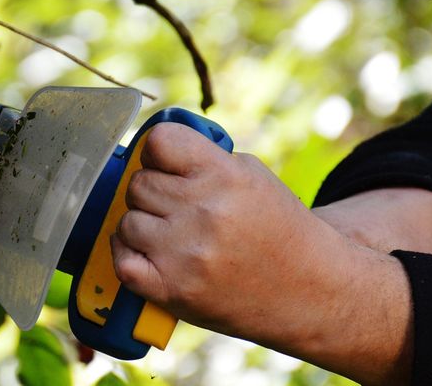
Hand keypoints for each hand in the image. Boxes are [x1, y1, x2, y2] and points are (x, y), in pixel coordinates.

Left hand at [110, 123, 412, 384]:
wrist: (310, 290)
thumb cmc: (277, 228)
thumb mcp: (252, 175)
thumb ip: (203, 157)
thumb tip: (149, 148)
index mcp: (224, 176)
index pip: (158, 141)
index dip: (156, 151)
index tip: (165, 163)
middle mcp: (203, 212)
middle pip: (138, 183)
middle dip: (153, 192)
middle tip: (177, 207)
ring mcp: (185, 253)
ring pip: (127, 221)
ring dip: (142, 226)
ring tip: (172, 235)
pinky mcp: (172, 290)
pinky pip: (121, 260)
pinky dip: (129, 256)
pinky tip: (150, 254)